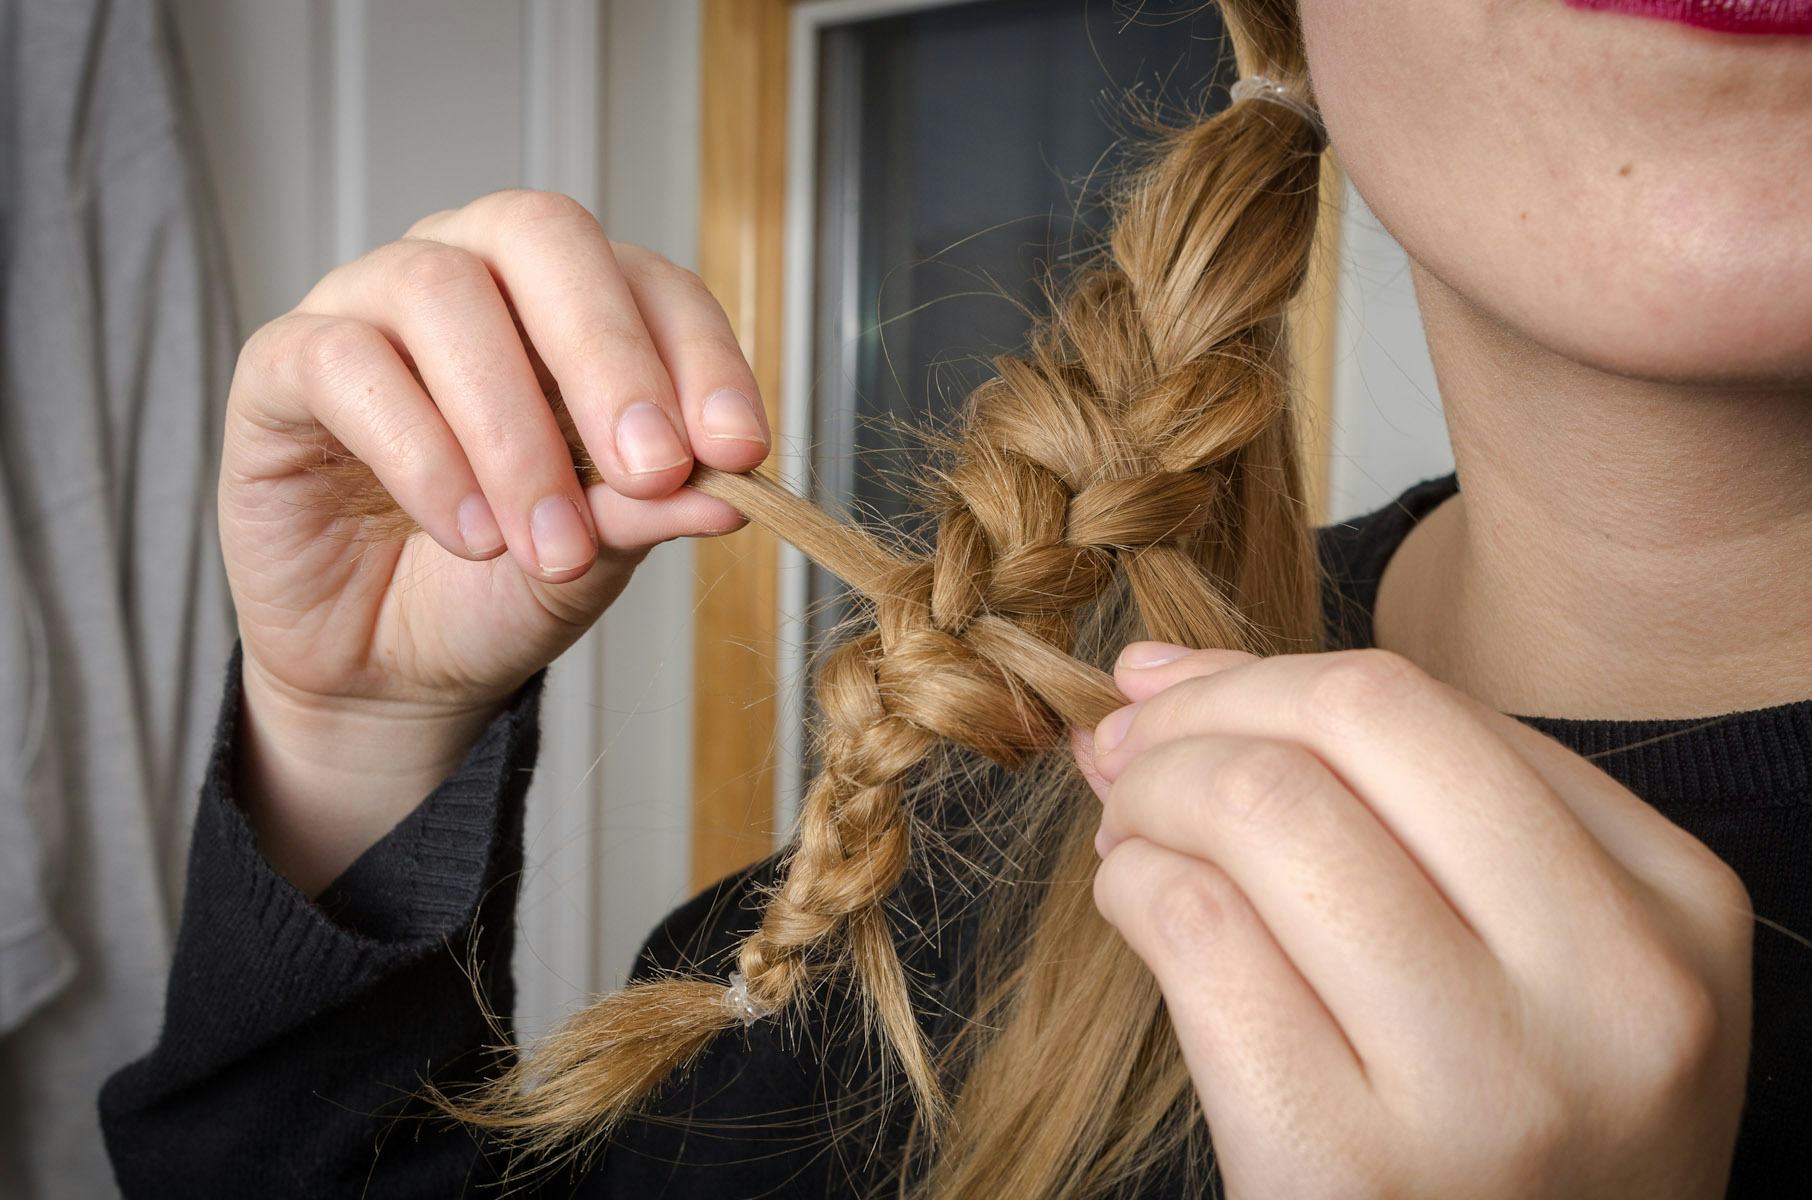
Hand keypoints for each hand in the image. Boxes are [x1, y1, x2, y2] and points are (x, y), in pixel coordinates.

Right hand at [221, 189, 767, 889]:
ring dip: (512, 429)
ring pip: (441, 295)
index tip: (738, 452)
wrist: (392, 667)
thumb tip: (731, 489)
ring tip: (548, 545)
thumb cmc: (502, 584)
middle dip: (609, 354)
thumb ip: (653, 506)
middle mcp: (470, 272)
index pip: (649, 282)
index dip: (702, 357)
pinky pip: (345, 364)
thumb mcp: (599, 552)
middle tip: (652, 469)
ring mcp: (367, 305)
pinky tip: (466, 534)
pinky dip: (421, 454)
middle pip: (541, 235)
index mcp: (567, 301)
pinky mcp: (281, 366)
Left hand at [1074, 644, 1751, 1198]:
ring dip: (1150, 797)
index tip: (1171, 689)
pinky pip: (1199, 939)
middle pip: (1349, 726)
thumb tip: (1165, 673)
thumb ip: (1386, 799)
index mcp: (1673, 908)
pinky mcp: (1348, 1172)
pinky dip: (1133, 890)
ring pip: (1264, 815)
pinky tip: (1138, 910)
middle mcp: (1609, 993)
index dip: (1261, 677)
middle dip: (1198, 712)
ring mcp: (1485, 1091)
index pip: (1425, 706)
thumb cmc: (1504, 1124)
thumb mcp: (1534, 956)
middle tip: (1127, 748)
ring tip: (1129, 837)